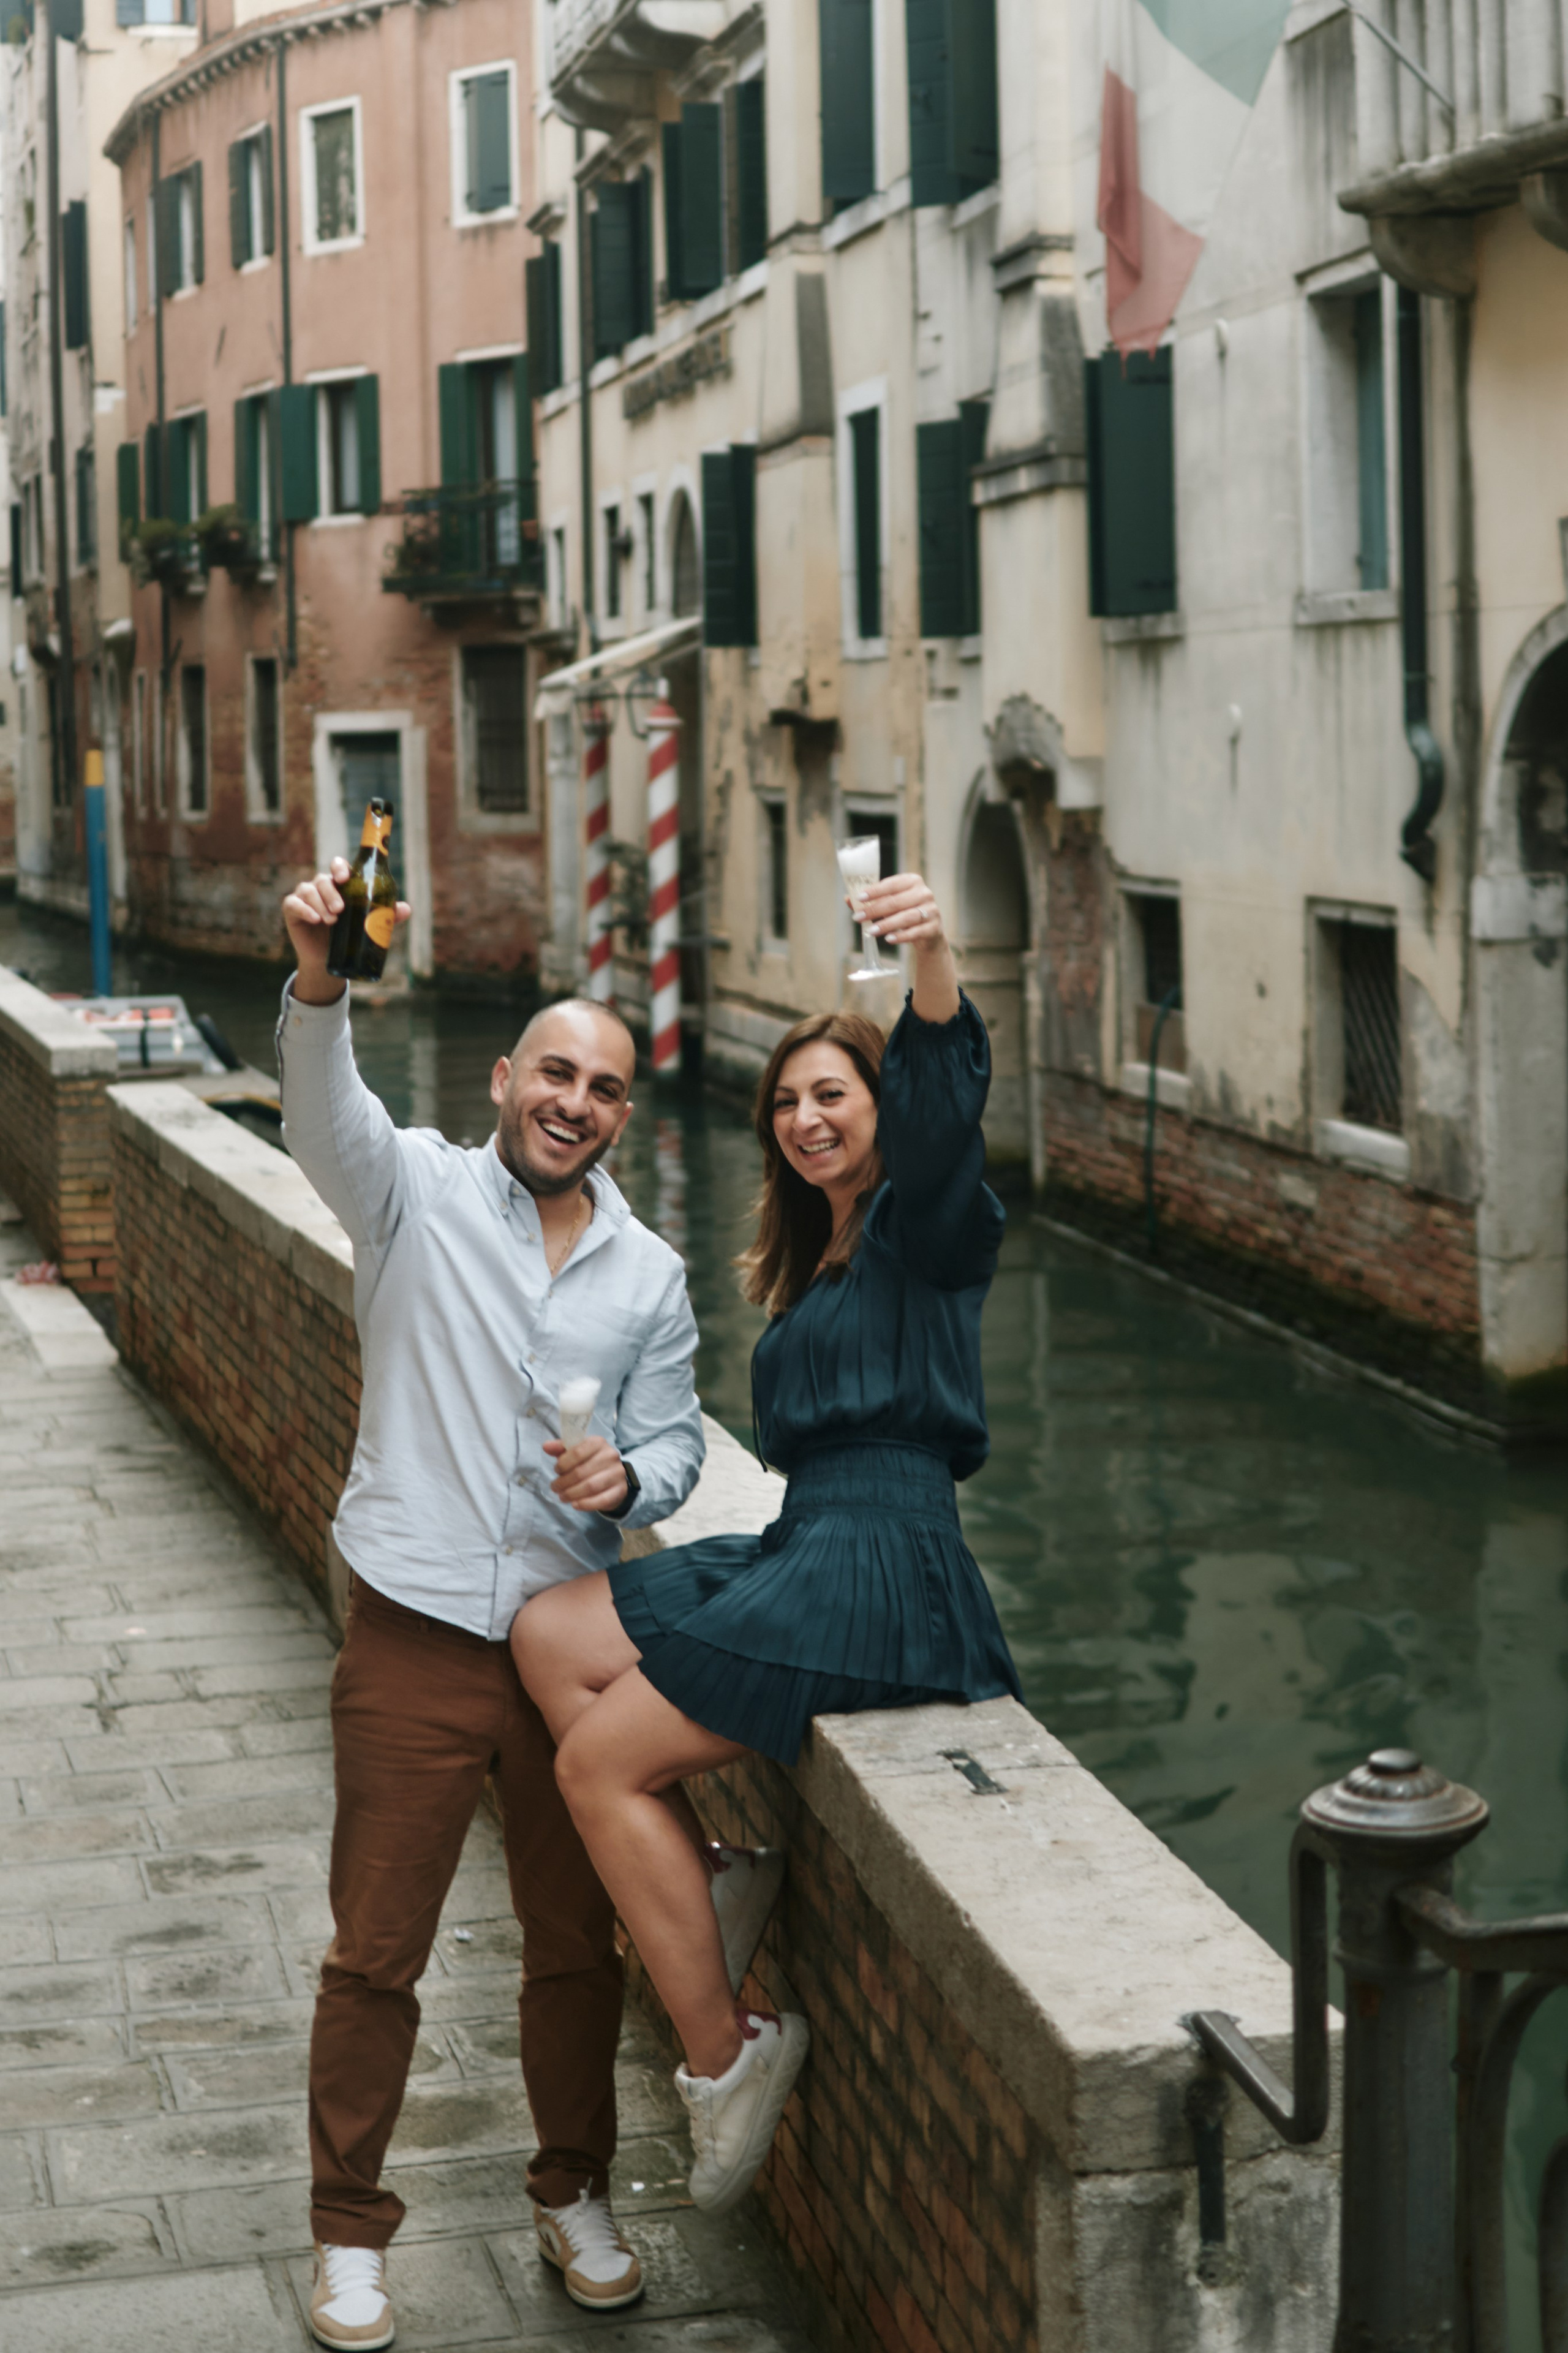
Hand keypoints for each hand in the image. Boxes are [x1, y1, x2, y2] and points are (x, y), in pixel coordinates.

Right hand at [283, 859, 411, 1005]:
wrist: (328, 960)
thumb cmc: (349, 936)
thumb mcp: (368, 924)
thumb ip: (386, 915)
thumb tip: (406, 908)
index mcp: (339, 884)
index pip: (338, 867)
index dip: (340, 867)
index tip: (346, 877)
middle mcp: (321, 886)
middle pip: (323, 879)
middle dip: (332, 892)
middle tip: (341, 909)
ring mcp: (305, 896)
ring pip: (309, 890)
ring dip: (320, 903)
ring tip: (331, 920)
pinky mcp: (292, 910)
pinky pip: (293, 903)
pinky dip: (304, 909)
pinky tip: (314, 919)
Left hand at [545, 1436, 628, 1514]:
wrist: (613, 1477)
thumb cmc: (590, 1462)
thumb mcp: (576, 1452)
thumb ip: (561, 1448)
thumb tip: (546, 1446)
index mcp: (598, 1443)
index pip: (578, 1452)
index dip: (563, 1463)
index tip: (556, 1471)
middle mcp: (610, 1456)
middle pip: (581, 1471)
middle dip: (564, 1482)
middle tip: (555, 1488)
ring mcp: (617, 1473)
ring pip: (590, 1486)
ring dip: (572, 1494)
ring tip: (562, 1497)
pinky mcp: (620, 1490)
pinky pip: (601, 1500)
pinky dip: (585, 1504)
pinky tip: (575, 1504)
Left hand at [862, 872, 945, 950]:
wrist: (928, 933)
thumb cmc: (904, 913)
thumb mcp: (889, 905)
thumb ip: (871, 901)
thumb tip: (848, 899)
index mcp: (912, 881)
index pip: (891, 884)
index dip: (874, 891)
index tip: (859, 898)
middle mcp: (924, 893)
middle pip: (897, 901)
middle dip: (875, 910)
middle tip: (858, 918)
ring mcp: (932, 910)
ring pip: (906, 917)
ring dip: (886, 924)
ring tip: (871, 931)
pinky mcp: (934, 927)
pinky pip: (916, 932)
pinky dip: (901, 936)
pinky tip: (888, 939)